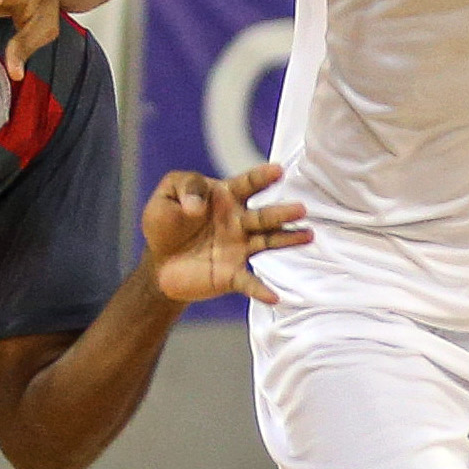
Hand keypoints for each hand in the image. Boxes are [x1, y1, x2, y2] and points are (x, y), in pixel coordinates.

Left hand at [140, 164, 309, 304]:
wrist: (160, 263)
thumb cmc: (166, 223)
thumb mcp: (165, 197)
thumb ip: (184, 190)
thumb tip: (197, 206)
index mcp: (225, 197)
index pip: (247, 184)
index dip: (262, 177)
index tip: (278, 171)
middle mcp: (239, 221)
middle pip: (264, 215)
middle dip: (282, 212)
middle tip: (301, 208)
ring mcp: (239, 248)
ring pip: (267, 242)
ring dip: (287, 239)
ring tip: (308, 236)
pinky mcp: (232, 274)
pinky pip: (249, 282)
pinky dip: (262, 289)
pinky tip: (274, 297)